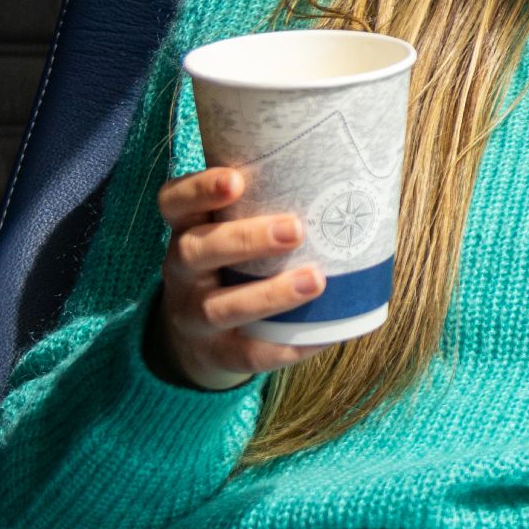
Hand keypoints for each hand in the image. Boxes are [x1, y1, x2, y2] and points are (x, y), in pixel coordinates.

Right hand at [151, 166, 328, 391]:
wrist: (202, 339)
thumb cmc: (237, 263)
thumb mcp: (235, 229)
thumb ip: (270, 202)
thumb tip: (354, 175)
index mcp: (187, 229)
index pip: (174, 202)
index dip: (199, 190)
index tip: (236, 180)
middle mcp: (182, 270)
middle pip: (194, 250)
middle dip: (245, 239)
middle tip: (295, 229)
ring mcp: (193, 316)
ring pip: (219, 307)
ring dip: (269, 295)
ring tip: (316, 280)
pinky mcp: (216, 354)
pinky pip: (248, 354)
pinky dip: (287, 346)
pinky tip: (323, 335)